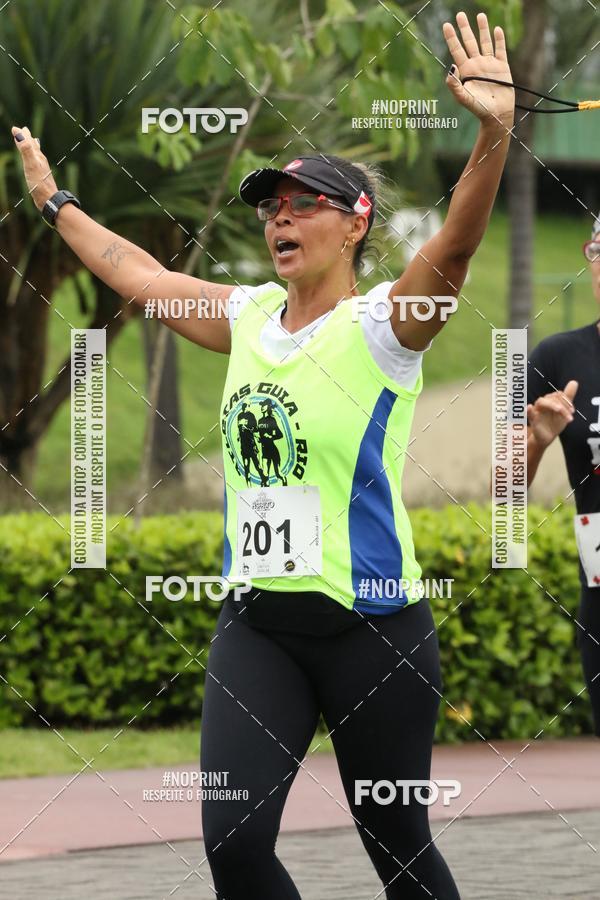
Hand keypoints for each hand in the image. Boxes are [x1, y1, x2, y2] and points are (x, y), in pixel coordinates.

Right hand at [11, 125, 58, 210]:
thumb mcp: (30, 164)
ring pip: (37, 155)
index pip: (28, 142)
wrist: (49, 200)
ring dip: (33, 147)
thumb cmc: (39, 183)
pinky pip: (37, 164)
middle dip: (28, 138)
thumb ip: (25, 149)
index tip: (15, 128)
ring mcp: (41, 169)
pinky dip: (35, 159)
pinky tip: (36, 163)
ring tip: (34, 142)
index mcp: (38, 157)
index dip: (22, 135)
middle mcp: (41, 161)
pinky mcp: (41, 177)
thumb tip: (19, 133)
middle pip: (34, 146)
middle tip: (25, 130)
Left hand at [443, 11, 514, 125]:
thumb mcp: (464, 98)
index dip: (452, 38)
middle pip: (469, 42)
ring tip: (480, 15)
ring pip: (485, 42)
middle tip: (460, 15)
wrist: (497, 115)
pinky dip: (499, 39)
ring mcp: (489, 64)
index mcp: (466, 71)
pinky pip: (500, 50)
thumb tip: (451, 67)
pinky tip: (496, 29)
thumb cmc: (479, 109)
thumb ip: (454, 85)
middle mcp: (476, 64)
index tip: (446, 25)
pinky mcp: (502, 66)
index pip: (457, 50)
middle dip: (465, 28)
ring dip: (482, 29)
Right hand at [527, 380, 577, 448]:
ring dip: (552, 404)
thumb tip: (574, 382)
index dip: (566, 401)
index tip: (572, 411)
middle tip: (570, 416)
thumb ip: (568, 397)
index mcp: (551, 401)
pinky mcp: (533, 419)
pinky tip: (529, 407)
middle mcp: (543, 404)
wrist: (548, 437)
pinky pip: (529, 413)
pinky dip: (528, 410)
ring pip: (542, 402)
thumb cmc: (555, 423)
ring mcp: (537, 411)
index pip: (558, 395)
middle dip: (563, 406)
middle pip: (552, 398)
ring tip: (559, 410)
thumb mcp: (564, 411)